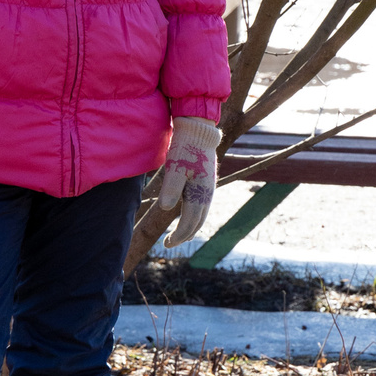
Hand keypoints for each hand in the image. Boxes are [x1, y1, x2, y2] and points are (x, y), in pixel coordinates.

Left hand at [155, 116, 221, 246]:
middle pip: (198, 224)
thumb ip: (171, 188)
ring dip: (189, 227)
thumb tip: (166, 208)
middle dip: (183, 236)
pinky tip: (184, 215)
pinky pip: (201, 207)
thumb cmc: (185, 149)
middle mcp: (207, 195)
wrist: (199, 132)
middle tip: (168, 243)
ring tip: (176, 234)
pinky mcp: (206, 184)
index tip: (166, 244)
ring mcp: (209, 189)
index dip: (178, 236)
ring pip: (201, 216)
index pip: (189, 223)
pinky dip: (193, 217)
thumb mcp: (175, 167)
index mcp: (200, 193)